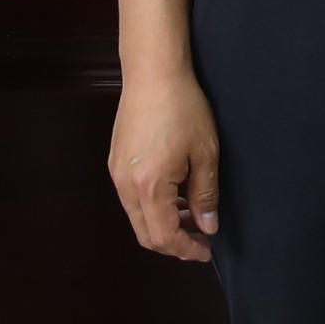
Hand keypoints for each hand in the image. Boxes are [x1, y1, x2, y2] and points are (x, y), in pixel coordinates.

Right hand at [110, 69, 223, 261]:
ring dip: (163, 224)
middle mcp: (126, 185)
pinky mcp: (116, 161)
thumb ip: (205, 195)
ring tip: (192, 215)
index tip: (206, 251)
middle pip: (145, 234)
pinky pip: (131, 198)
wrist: (153, 73)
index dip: (186, 250)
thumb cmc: (182, 107)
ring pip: (137, 217)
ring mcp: (117, 173)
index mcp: (149, 186)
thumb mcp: (205, 153)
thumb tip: (208, 226)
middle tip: (200, 238)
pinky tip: (175, 195)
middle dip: (173, 243)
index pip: (163, 237)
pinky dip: (152, 206)